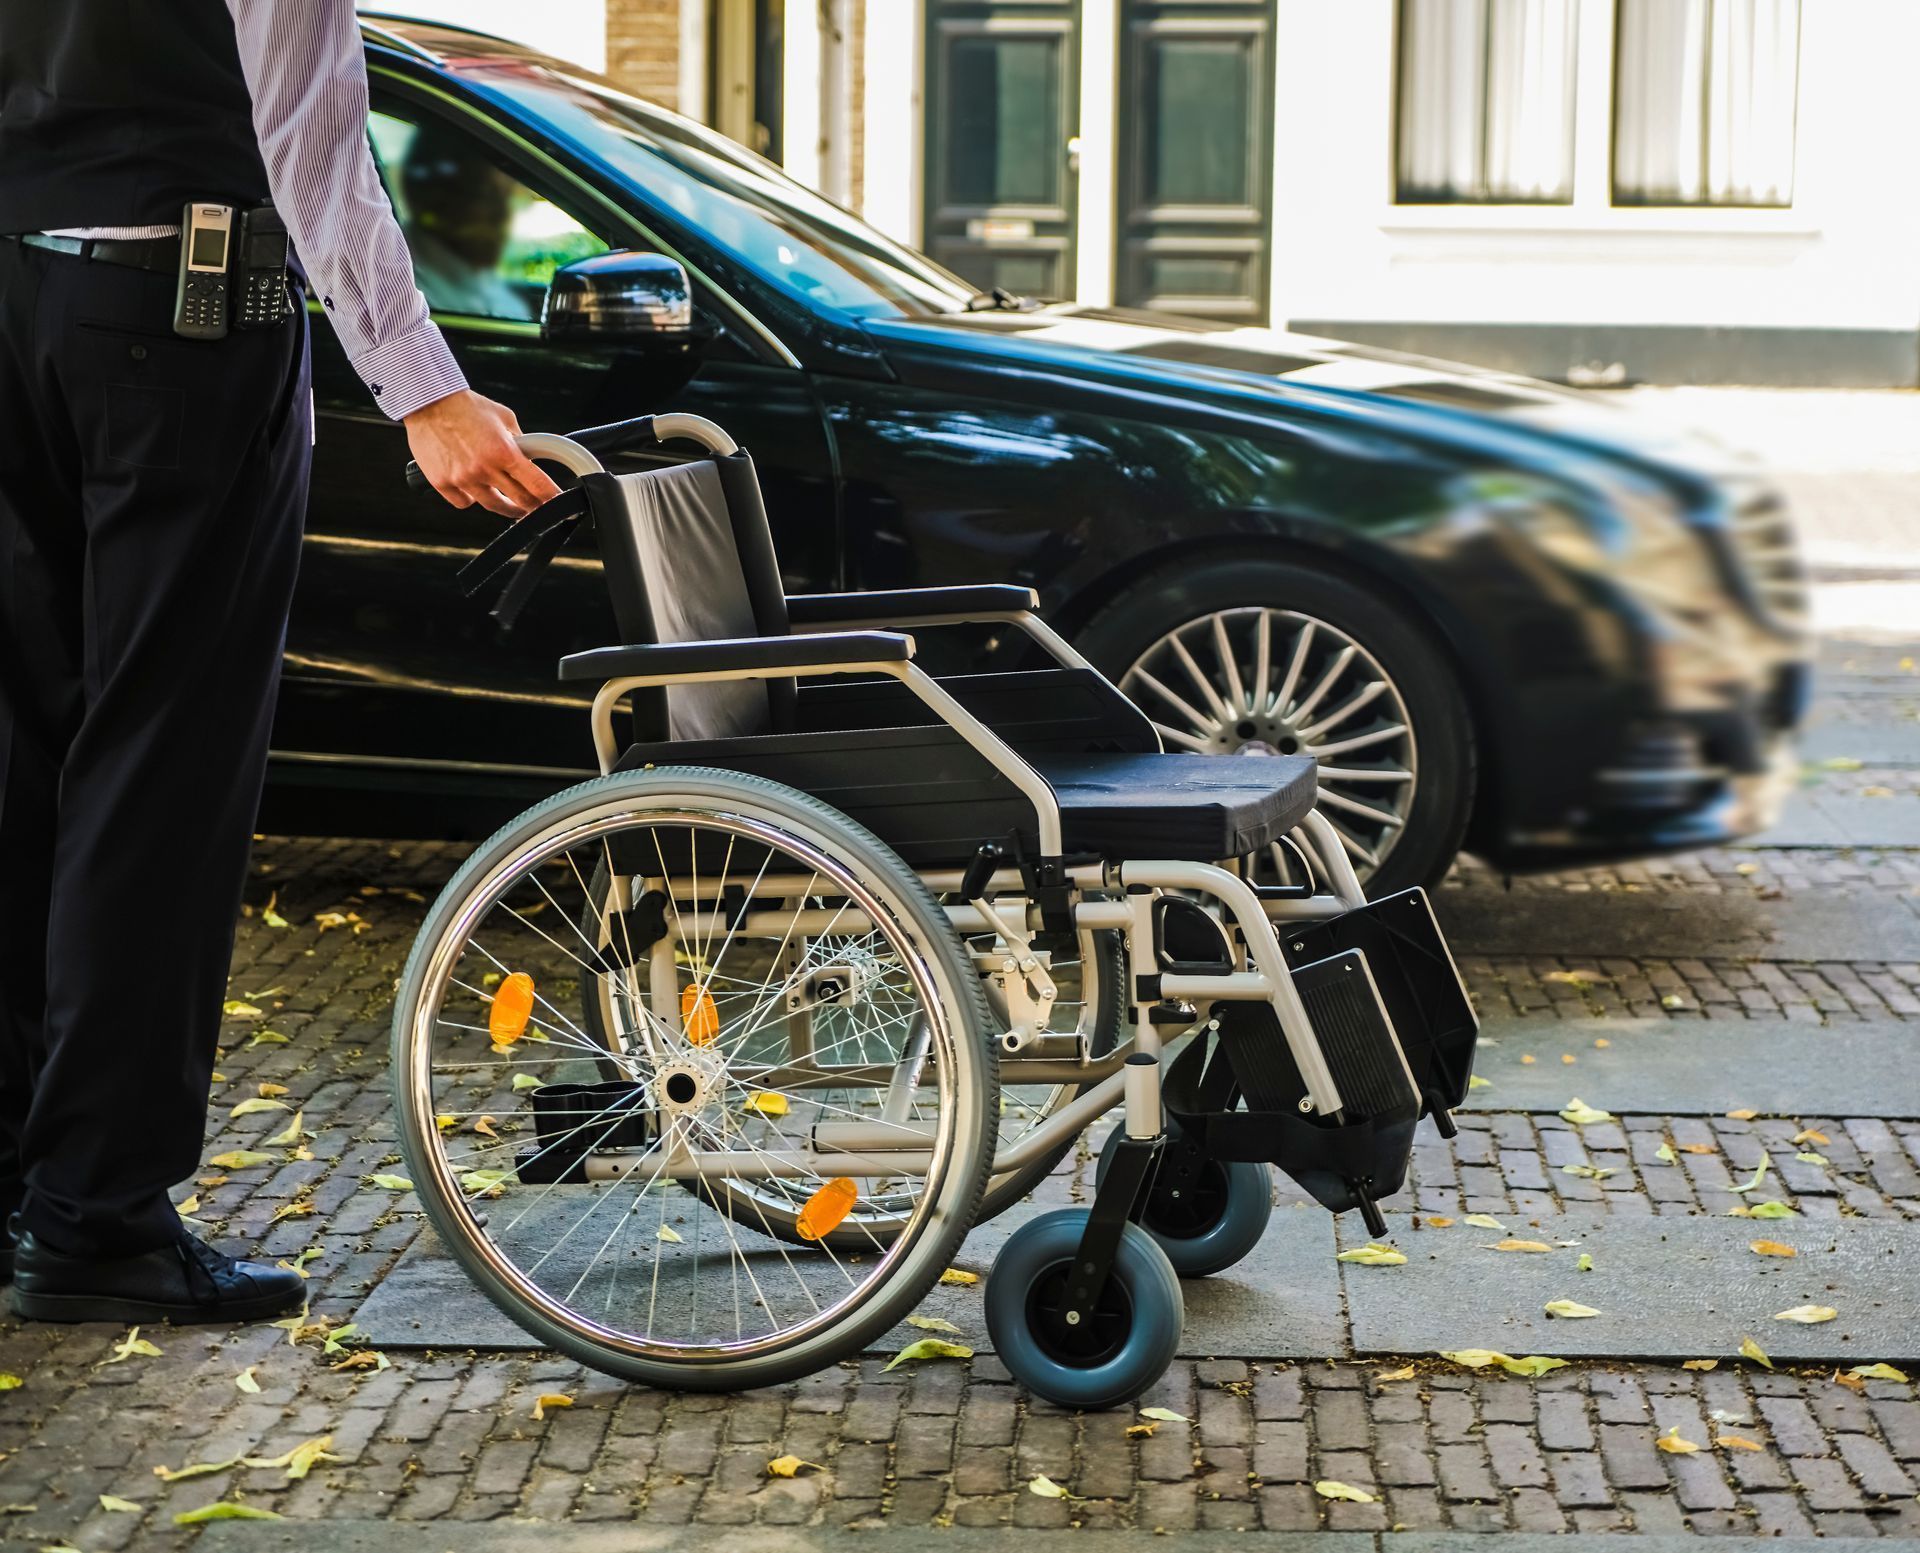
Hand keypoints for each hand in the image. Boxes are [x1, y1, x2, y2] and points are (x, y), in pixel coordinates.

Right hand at [403, 389, 561, 517]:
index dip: (551, 497)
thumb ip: (520, 441)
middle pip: (519, 501)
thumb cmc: (467, 407)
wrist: (429, 402)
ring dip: (506, 507)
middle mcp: (484, 468)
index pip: (537, 484)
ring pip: (493, 506)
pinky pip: (464, 502)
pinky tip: (473, 489)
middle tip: (537, 507)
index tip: (557, 503)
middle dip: (532, 506)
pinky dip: (471, 498)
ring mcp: (463, 478)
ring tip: (511, 506)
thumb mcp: (504, 418)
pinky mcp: (442, 482)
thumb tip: (531, 458)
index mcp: (504, 451)